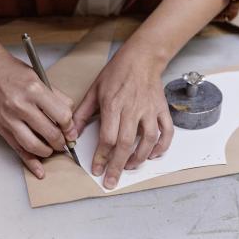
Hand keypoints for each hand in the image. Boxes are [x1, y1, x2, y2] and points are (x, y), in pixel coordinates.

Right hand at [0, 49, 76, 178]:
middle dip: (61, 141)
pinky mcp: (1, 127)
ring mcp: (9, 118)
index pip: (61, 116)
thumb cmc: (14, 72)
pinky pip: (18, 149)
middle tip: (65, 141)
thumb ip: (57, 97)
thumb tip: (70, 118)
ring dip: (48, 151)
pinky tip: (39, 170)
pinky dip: (30, 162)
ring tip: (53, 148)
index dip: (70, 126)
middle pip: (50, 133)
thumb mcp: (40, 78)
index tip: (71, 129)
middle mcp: (21, 105)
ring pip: (34, 145)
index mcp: (34, 90)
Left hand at [73, 47, 173, 189]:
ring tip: (129, 167)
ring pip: (148, 141)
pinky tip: (153, 155)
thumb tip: (72, 134)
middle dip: (117, 166)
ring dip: (139, 158)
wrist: (141, 57)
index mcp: (113, 105)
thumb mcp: (94, 90)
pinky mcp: (161, 109)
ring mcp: (149, 110)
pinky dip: (162, 146)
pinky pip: (166, 132)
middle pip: (126, 144)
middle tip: (111, 181)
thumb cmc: (116, 72)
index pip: (107, 137)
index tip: (97, 169)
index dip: (101, 156)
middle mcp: (132, 109)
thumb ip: (82, 114)